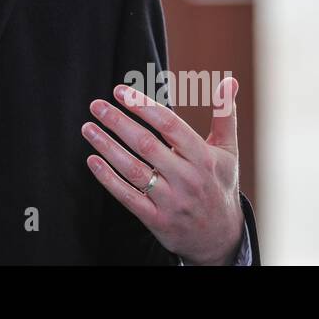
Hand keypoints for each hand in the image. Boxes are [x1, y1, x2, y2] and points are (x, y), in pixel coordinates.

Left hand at [81, 76, 244, 265]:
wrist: (221, 238)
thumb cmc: (219, 184)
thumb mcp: (228, 151)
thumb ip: (225, 115)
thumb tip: (230, 80)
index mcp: (203, 157)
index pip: (169, 126)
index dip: (143, 106)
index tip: (119, 91)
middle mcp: (187, 178)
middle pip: (146, 144)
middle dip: (118, 122)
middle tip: (96, 106)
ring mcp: (171, 201)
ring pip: (134, 170)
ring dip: (107, 147)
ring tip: (88, 128)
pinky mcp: (157, 220)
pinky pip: (128, 197)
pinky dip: (108, 178)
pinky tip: (92, 160)